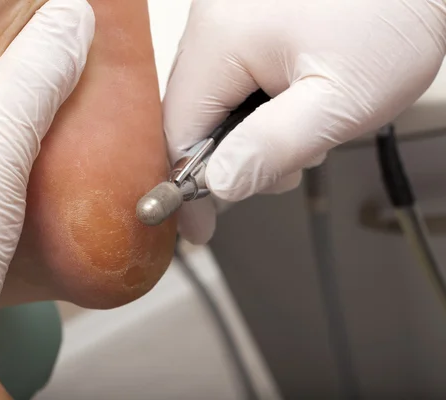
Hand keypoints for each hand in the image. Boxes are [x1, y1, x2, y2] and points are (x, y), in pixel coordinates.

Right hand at [164, 0, 445, 243]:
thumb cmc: (391, 22)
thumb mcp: (337, 103)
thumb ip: (274, 146)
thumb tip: (220, 184)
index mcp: (222, 37)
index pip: (179, 129)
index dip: (187, 184)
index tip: (201, 225)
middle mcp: (212, 17)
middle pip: (193, 114)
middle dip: (232, 155)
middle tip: (283, 167)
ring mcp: (226, 13)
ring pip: (212, 97)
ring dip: (247, 129)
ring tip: (301, 127)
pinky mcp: (242, 15)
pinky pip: (229, 74)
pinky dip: (253, 102)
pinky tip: (290, 102)